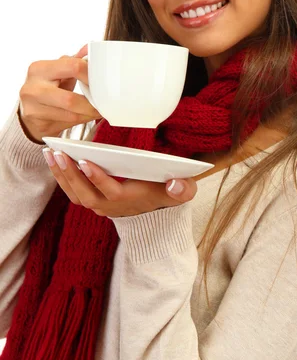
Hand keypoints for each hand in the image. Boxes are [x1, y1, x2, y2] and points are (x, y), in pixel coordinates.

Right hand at [19, 44, 101, 142]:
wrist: (28, 109)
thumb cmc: (47, 87)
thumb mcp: (57, 71)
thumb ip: (73, 61)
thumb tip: (89, 48)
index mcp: (39, 69)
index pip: (72, 66)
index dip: (90, 75)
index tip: (101, 81)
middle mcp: (32, 88)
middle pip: (70, 99)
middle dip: (91, 103)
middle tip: (103, 102)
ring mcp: (33, 108)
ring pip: (71, 114)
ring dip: (89, 113)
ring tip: (98, 110)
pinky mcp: (38, 123)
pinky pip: (68, 123)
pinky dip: (82, 119)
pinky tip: (87, 115)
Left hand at [43, 149, 197, 216]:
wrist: (156, 207)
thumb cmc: (166, 192)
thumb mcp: (182, 190)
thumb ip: (183, 189)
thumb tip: (176, 183)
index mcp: (130, 201)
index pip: (111, 192)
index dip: (97, 179)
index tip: (85, 161)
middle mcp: (110, 206)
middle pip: (85, 195)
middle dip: (71, 175)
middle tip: (60, 153)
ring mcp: (99, 205)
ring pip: (75, 194)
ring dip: (61, 175)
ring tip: (51, 152)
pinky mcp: (92, 199)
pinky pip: (72, 191)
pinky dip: (61, 176)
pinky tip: (54, 158)